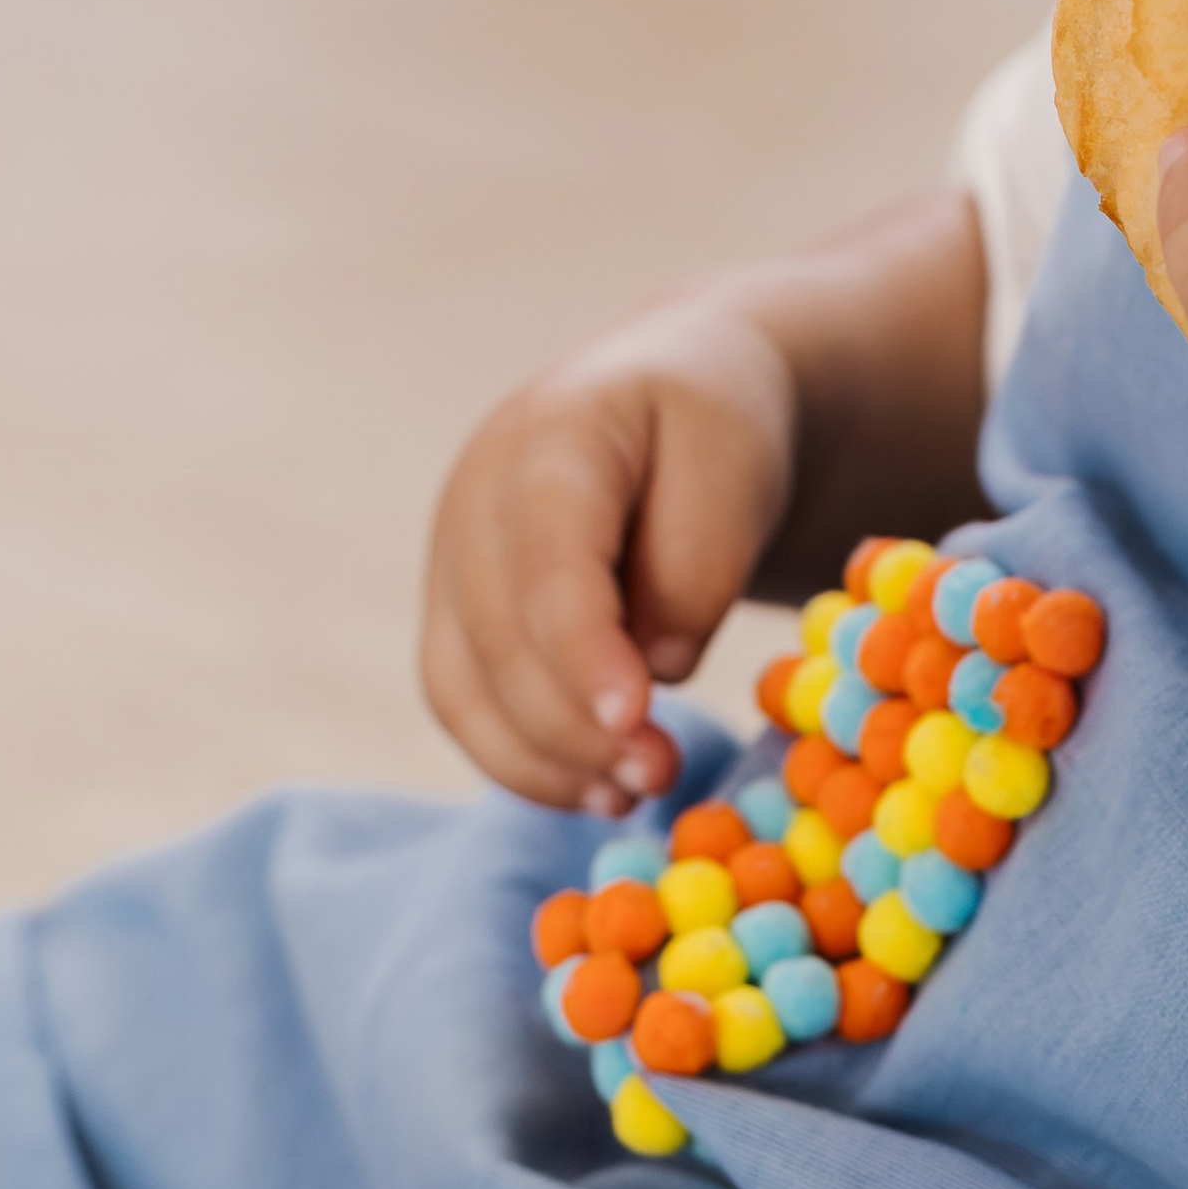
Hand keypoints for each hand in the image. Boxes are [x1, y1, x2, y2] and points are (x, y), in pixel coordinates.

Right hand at [422, 299, 791, 811]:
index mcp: (549, 438)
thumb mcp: (737, 465)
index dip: (582, 651)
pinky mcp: (454, 614)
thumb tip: (658, 667)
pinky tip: (597, 788)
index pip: (547, 559)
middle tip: (664, 773)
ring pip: (463, 687)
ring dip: (546, 759)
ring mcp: (451, 557)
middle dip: (578, 725)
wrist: (671, 397)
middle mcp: (474, 498)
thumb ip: (699, 564)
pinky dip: (524, 761)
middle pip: (501, 636)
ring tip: (638, 791)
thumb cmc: (713, 428)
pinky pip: (465, 705)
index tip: (635, 719)